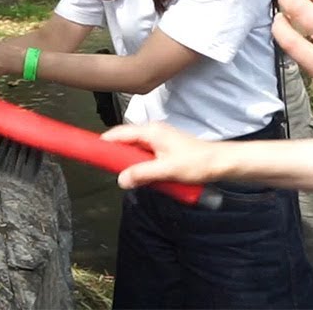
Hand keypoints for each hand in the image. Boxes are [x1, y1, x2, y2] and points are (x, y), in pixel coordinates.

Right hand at [101, 123, 224, 188]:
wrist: (221, 163)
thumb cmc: (197, 163)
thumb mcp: (166, 170)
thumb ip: (141, 174)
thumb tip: (120, 180)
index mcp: (150, 131)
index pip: (118, 133)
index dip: (103, 142)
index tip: (91, 153)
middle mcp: (152, 131)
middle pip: (124, 141)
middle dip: (116, 156)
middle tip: (111, 171)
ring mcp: (158, 139)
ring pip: (134, 150)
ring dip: (131, 163)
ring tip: (130, 177)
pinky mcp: (164, 148)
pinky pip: (144, 155)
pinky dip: (141, 165)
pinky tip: (145, 177)